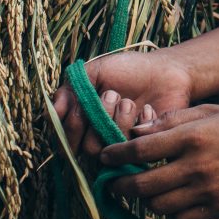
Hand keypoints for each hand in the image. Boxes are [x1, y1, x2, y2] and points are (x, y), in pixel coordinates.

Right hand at [51, 50, 195, 158]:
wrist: (165, 71)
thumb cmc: (129, 70)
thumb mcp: (94, 72)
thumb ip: (70, 91)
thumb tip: (53, 113)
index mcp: (84, 121)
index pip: (67, 138)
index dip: (74, 124)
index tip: (87, 101)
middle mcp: (101, 137)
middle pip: (89, 148)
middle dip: (100, 117)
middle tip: (114, 94)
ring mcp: (123, 144)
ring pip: (111, 149)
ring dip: (119, 120)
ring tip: (130, 101)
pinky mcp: (145, 148)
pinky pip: (136, 147)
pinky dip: (140, 123)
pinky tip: (147, 109)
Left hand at [99, 105, 218, 218]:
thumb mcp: (207, 111)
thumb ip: (171, 122)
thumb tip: (136, 132)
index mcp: (191, 136)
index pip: (140, 150)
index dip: (116, 155)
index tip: (104, 158)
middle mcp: (196, 166)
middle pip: (143, 185)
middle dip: (121, 186)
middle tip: (113, 185)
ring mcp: (208, 191)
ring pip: (159, 206)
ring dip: (146, 201)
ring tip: (144, 193)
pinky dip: (171, 215)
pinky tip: (172, 204)